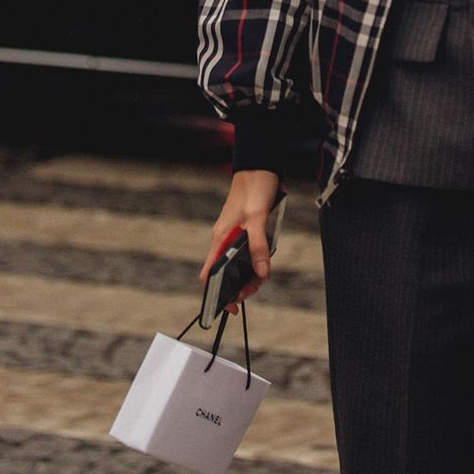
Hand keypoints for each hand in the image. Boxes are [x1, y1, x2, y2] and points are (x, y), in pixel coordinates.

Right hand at [199, 169, 280, 313]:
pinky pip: (246, 253)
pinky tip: (264, 261)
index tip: (230, 306)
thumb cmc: (254, 189)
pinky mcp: (244, 231)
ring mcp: (234, 236)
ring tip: (261, 278)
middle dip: (238, 286)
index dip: (216, 294)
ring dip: (248, 274)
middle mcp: (223, 240)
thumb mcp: (258, 219)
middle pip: (225, 273)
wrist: (259, 167)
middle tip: (253, 290)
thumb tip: (262, 273)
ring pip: (237, 264)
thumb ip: (259, 246)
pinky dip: (254, 261)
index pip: (210, 274)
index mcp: (220, 239)